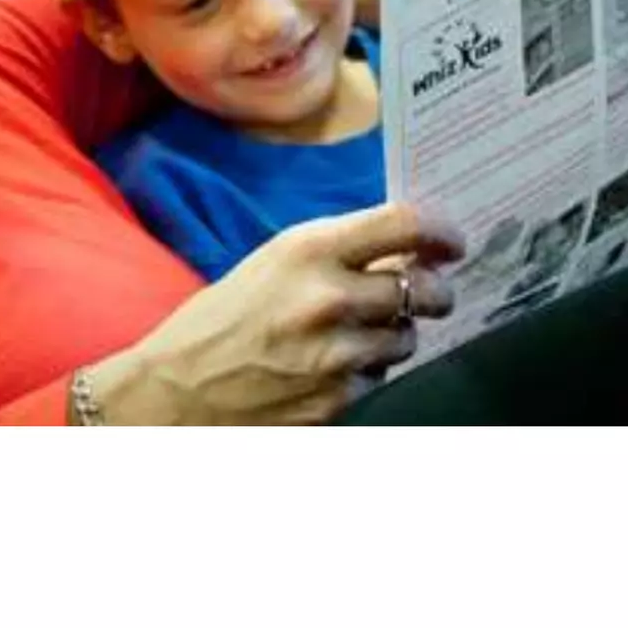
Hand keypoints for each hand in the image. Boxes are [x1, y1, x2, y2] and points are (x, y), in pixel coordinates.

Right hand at [88, 201, 465, 424]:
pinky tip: (330, 370)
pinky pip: (380, 380)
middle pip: (426, 289)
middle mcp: (330, 299)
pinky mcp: (338, 401)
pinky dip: (366, 373)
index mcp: (310, 250)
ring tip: (357, 334)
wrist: (175, 390)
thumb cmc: (221, 318)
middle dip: (434, 291)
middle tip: (427, 292)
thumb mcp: (273, 262)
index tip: (451, 241)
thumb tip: (404, 250)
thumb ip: (337, 251)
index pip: (405, 225)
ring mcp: (338, 356)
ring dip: (395, 335)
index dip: (442, 231)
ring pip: (408, 339)